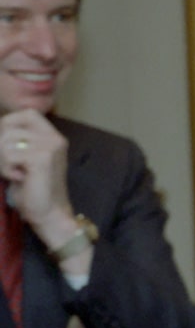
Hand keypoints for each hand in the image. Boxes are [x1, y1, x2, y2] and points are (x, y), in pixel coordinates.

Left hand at [0, 109, 72, 235]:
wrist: (50, 213)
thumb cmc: (34, 189)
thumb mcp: (25, 160)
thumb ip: (16, 143)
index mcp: (53, 137)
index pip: (27, 114)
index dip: (8, 124)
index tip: (5, 145)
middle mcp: (55, 138)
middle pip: (10, 126)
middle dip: (0, 146)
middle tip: (9, 166)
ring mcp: (50, 147)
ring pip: (6, 141)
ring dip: (2, 160)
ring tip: (14, 173)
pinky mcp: (41, 158)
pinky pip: (9, 154)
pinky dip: (7, 169)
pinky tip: (19, 178)